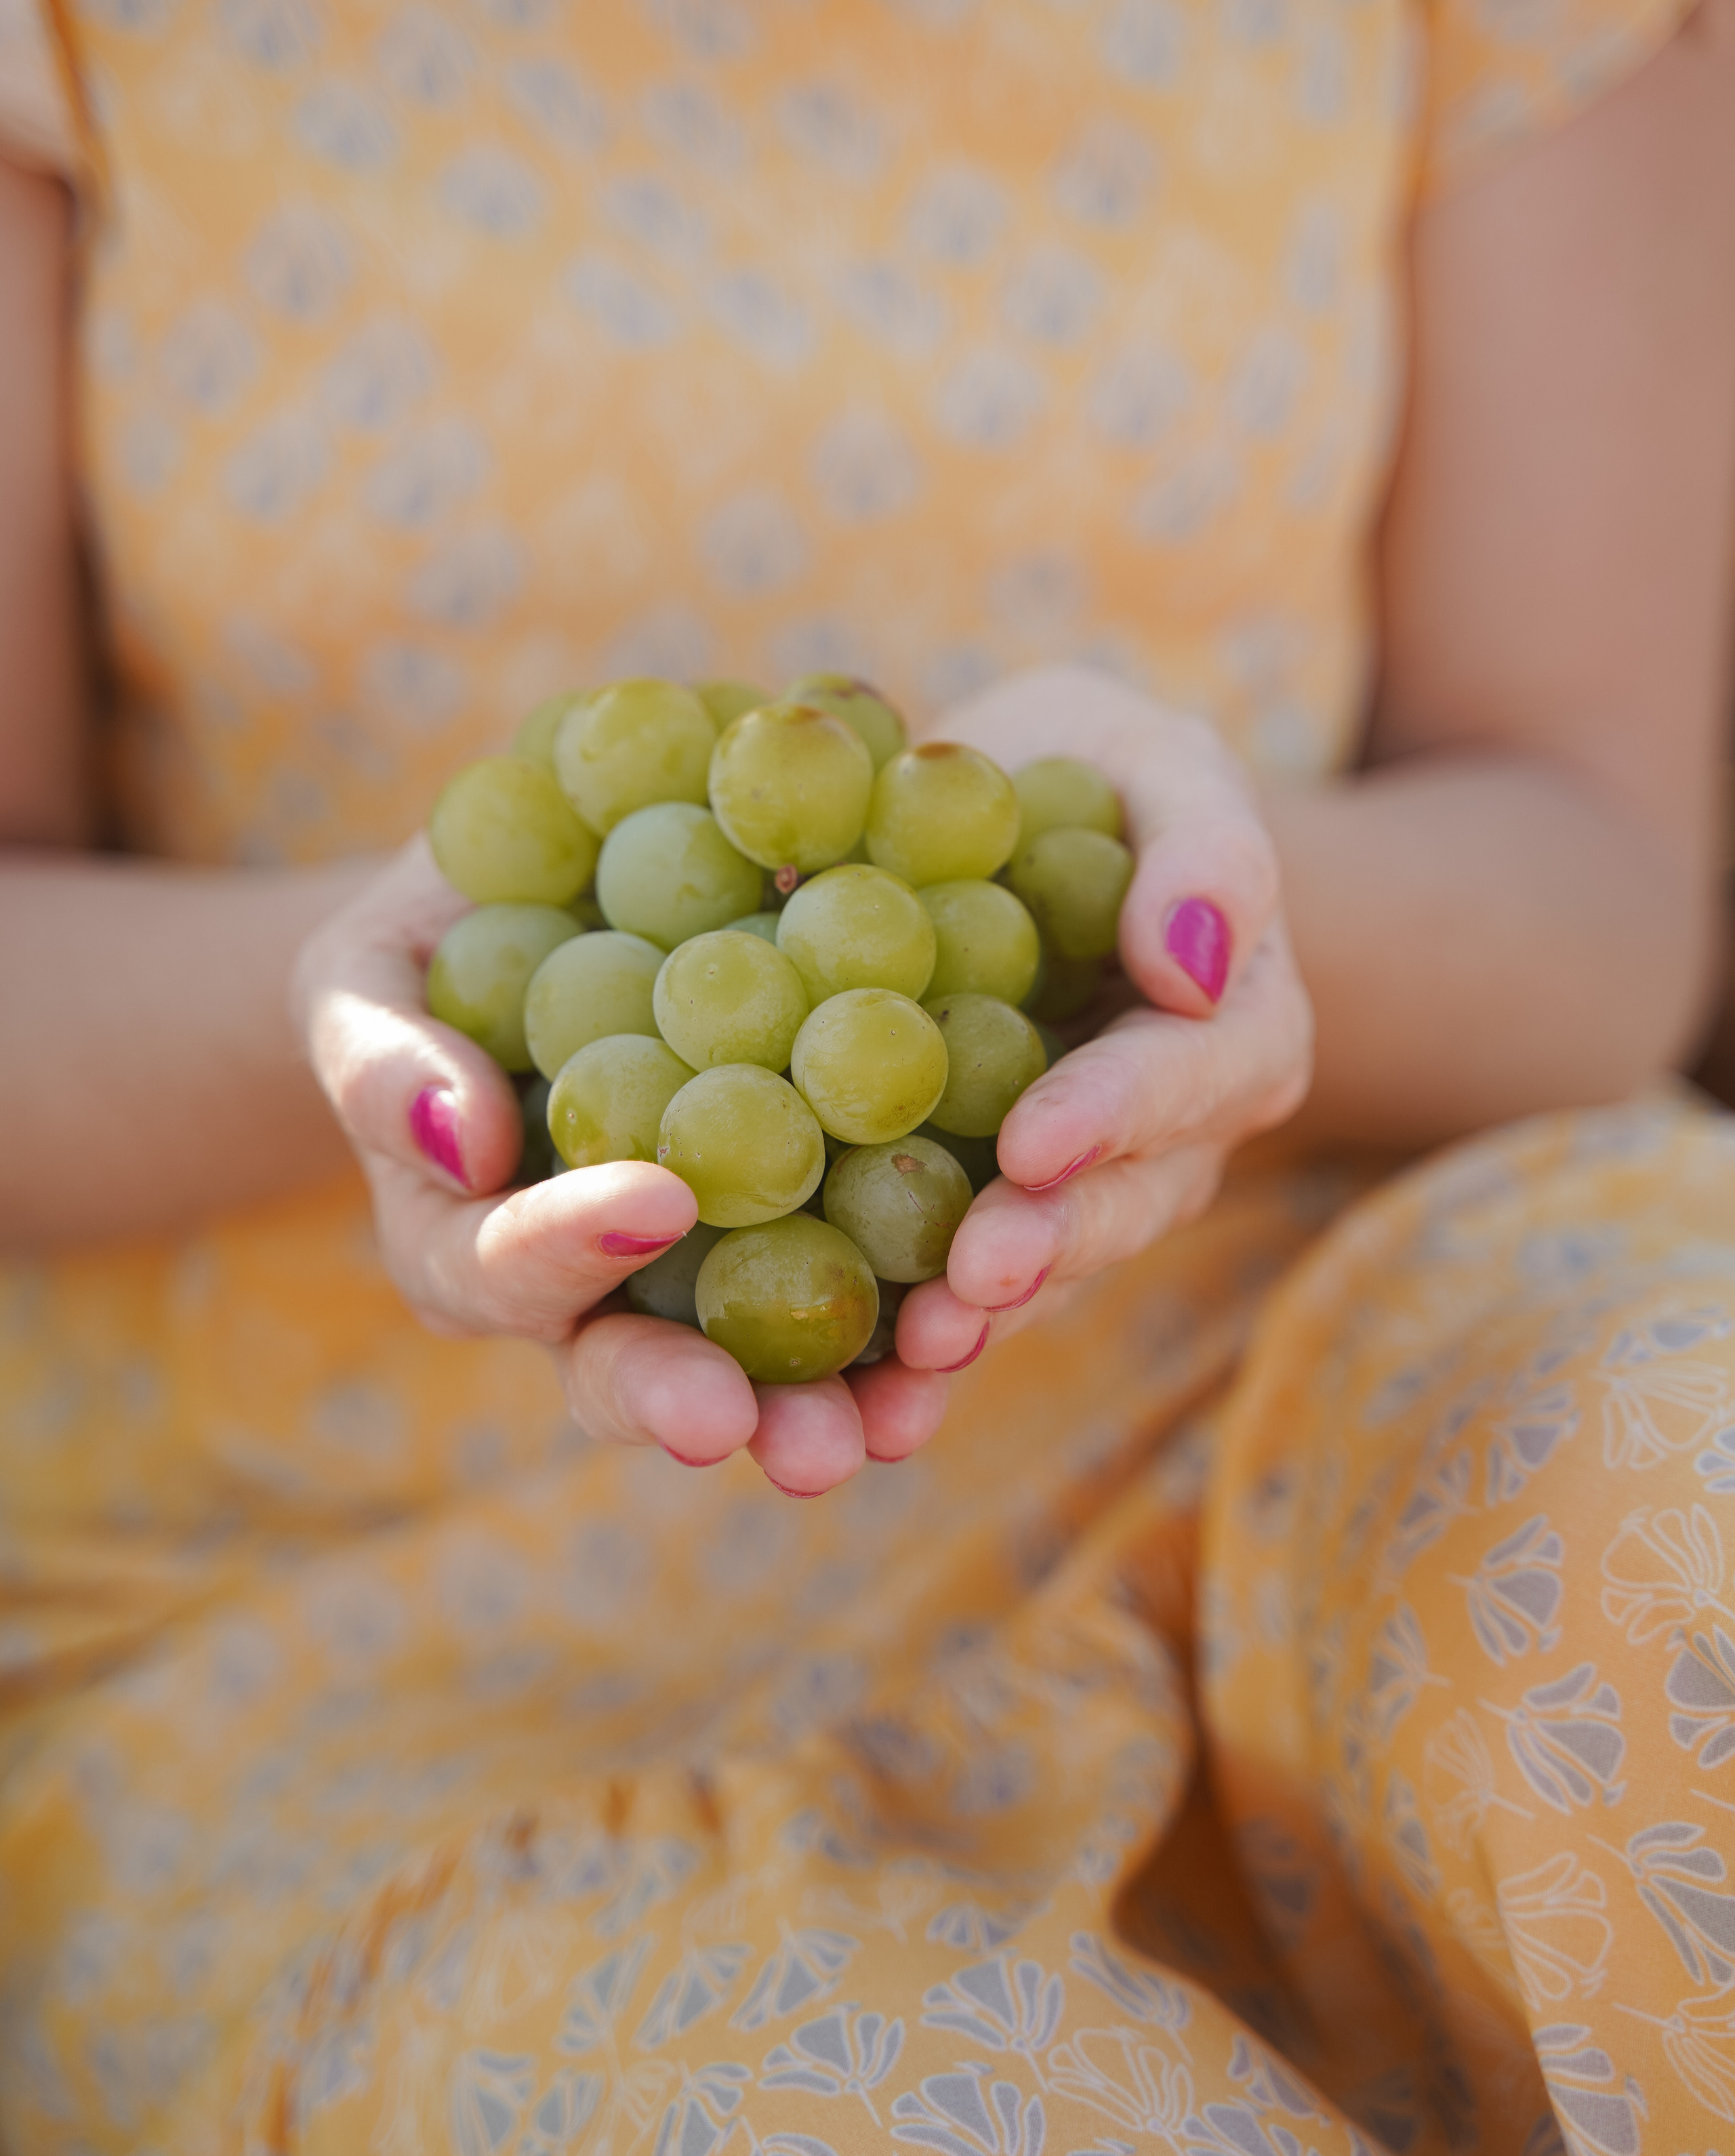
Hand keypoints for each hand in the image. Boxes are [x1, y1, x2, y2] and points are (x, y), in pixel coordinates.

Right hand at [291, 838, 949, 1494]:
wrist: (576, 894)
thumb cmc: (441, 936)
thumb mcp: (368, 969)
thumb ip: (380, 1057)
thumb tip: (461, 1141)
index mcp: (473, 1241)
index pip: (500, 1271)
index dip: (566, 1248)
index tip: (653, 1199)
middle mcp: (595, 1290)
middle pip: (627, 1365)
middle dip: (688, 1395)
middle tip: (752, 1425)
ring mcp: (712, 1268)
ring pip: (762, 1357)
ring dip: (832, 1399)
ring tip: (897, 1421)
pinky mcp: (827, 1218)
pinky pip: (876, 1279)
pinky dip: (928, 1301)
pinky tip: (993, 1303)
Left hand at [894, 665, 1313, 1374]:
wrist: (1004, 844)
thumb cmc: (1088, 775)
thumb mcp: (1149, 757)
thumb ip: (1204, 839)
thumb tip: (1193, 960)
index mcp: (1229, 1025)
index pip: (1193, 1074)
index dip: (1118, 1113)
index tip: (1033, 1142)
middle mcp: (1168, 1138)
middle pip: (1123, 1204)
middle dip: (1050, 1246)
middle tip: (968, 1281)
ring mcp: (1077, 1196)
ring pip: (1044, 1271)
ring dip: (981, 1324)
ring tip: (907, 1359)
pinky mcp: (979, 1224)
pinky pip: (957, 1295)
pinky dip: (907, 1352)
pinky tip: (848, 1398)